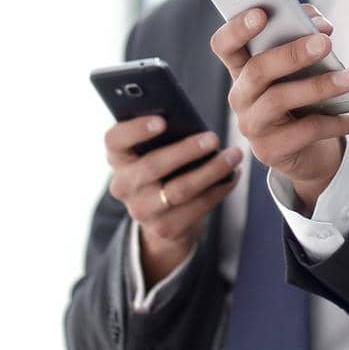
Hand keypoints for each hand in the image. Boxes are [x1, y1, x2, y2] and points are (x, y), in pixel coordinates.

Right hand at [104, 116, 242, 286]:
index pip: (115, 140)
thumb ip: (164, 135)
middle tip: (213, 138)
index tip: (162, 121)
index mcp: (118, 157)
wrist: (160, 217)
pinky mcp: (164, 228)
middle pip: (153, 166)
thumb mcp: (153, 150)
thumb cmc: (162, 167)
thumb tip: (193, 123)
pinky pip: (197, 207)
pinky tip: (233, 175)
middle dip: (186, 151)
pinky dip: (219, 189)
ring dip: (212, 171)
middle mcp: (123, 185)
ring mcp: (142, 210)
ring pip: (180, 190)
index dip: (135, 130)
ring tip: (233, 155)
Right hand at [209, 4, 348, 213]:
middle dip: (292, 53)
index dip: (237, 29)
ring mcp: (251, 125)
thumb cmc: (303, 97)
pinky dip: (334, 122)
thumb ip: (306, 36)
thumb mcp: (302, 67)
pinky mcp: (269, 151)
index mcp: (243, 69)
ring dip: (318, 86)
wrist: (307, 150)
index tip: (261, 13)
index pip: (224, 45)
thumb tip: (321, 26)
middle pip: (257, 69)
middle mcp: (241, 95)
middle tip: (325, 43)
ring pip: (278, 99)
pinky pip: (303, 131)